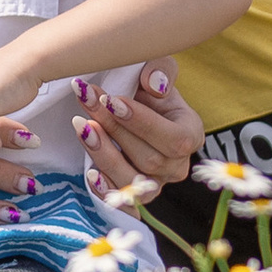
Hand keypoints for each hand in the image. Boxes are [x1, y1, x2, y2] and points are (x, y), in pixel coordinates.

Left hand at [76, 61, 202, 198]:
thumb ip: (160, 70)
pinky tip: (89, 172)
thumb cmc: (143, 88)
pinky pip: (121, 201)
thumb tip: (155, 84)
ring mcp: (155, 184)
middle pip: (148, 158)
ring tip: (81, 127)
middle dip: (114, 129)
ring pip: (132, 180)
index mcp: (190, 134)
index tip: (110, 99)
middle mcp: (176, 165)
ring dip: (103, 153)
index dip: (142, 122)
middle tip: (87, 102)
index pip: (174, 138)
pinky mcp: (133, 196)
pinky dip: (104, 188)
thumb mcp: (155, 70)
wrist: (126, 107)